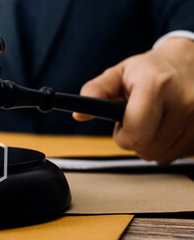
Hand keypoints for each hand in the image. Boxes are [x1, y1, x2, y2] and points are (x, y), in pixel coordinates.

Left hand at [74, 38, 193, 163]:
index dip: (122, 135)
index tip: (120, 125)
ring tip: (154, 120)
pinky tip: (170, 125)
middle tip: (138, 119)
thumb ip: (96, 91)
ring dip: (152, 143)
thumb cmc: (150, 69)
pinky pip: (178, 155)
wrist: (190, 62)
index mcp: (156, 86)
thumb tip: (79, 114)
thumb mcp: (119, 73)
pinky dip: (169, 145)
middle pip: (148, 149)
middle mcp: (184, 103)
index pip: (136, 133)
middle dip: (135, 139)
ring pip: (162, 156)